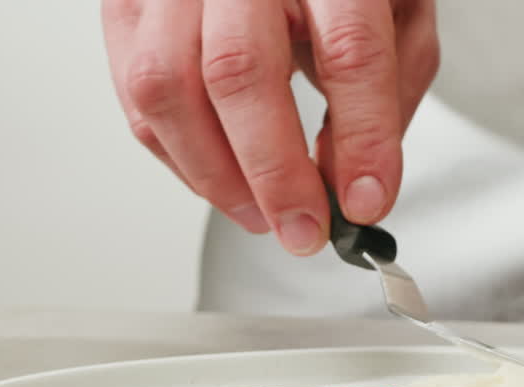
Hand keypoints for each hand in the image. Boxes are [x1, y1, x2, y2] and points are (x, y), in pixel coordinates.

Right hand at [102, 0, 438, 255]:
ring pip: (168, 88)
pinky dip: (179, 157)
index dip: (361, 138)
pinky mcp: (129, 5)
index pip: (348, 50)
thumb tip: (350, 184)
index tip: (366, 201)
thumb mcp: (394, 14)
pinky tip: (220, 177)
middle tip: (304, 228)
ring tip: (260, 214)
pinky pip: (136, 96)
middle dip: (274, 173)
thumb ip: (386, 93)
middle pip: (239, 70)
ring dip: (216, 175)